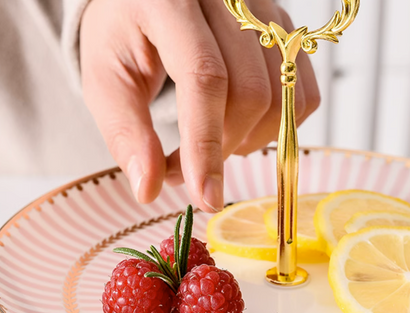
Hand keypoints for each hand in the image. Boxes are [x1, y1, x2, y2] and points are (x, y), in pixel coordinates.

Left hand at [80, 0, 319, 211]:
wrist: (147, 5)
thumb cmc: (122, 39)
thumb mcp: (106, 83)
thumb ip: (126, 135)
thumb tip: (148, 190)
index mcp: (171, 2)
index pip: (204, 78)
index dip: (207, 145)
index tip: (205, 197)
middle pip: (250, 92)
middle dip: (222, 148)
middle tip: (187, 165)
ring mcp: (262, 11)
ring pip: (282, 96)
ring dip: (249, 140)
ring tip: (212, 142)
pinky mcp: (283, 29)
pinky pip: (303, 92)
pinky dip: (277, 127)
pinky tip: (241, 127)